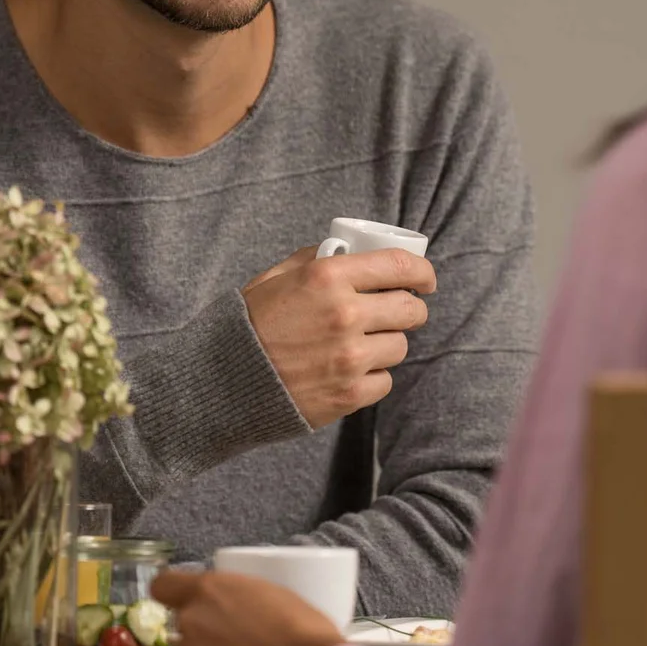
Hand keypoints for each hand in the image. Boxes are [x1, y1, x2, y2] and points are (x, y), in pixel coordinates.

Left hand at [152, 569, 344, 645]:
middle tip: (233, 640)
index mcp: (207, 590)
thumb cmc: (301, 628)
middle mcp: (191, 622)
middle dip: (202, 630)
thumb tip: (229, 603)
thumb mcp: (267, 590)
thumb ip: (234, 595)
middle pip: (182, 623)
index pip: (163, 586)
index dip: (173, 593)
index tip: (184, 600)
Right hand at [242, 247, 436, 427]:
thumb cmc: (247, 325)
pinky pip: (385, 380)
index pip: (400, 267)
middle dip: (410, 309)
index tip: (425, 279)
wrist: (221, 383)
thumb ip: (316, 260)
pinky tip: (347, 370)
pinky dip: (371, 376)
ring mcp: (350, 356)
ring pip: (400, 346)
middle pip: (411, 309)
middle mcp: (345, 314)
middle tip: (396, 312)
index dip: (422, 273)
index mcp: (328, 277)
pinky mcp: (350, 393)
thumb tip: (352, 252)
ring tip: (359, 344)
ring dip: (386, 343)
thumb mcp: (276, 278)